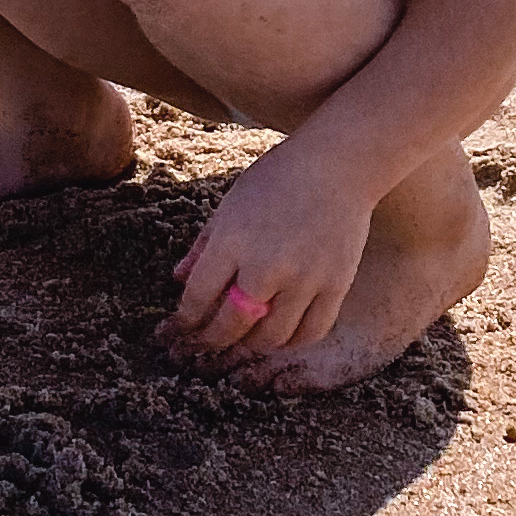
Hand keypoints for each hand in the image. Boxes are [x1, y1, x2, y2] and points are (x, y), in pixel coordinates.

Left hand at [162, 135, 371, 369]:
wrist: (337, 166)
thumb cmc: (276, 179)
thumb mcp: (229, 206)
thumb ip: (204, 246)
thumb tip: (179, 280)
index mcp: (232, 241)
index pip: (198, 296)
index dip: (185, 320)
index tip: (178, 329)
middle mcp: (266, 265)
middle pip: (231, 324)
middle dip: (209, 342)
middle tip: (200, 349)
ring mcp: (304, 278)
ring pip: (271, 336)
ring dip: (249, 348)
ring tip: (237, 346)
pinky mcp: (335, 285)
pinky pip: (311, 331)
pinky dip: (291, 343)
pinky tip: (278, 339)